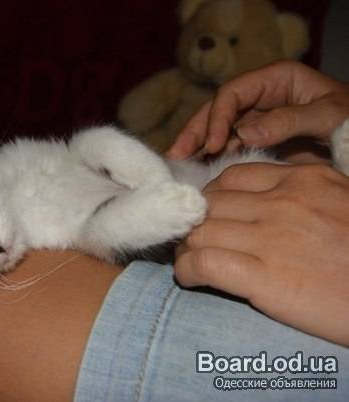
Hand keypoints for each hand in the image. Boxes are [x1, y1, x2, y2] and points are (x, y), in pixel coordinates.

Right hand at [167, 61, 348, 158]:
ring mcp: (257, 119)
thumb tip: (244, 133)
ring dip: (199, 147)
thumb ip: (288, 120)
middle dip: (195, 132)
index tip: (213, 144)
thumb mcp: (328, 114)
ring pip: (219, 130)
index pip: (233, 93)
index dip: (218, 118)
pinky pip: (230, 147)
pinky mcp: (258, 141)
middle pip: (217, 111)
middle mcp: (260, 97)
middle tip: (176, 155)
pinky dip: (214, 159)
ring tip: (181, 166)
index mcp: (275, 79)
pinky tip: (201, 172)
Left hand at [174, 163, 348, 345]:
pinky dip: (188, 270)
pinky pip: (202, 262)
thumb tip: (264, 199)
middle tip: (197, 242)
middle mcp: (284, 202)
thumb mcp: (342, 203)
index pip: (232, 178)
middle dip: (195, 223)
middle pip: (210, 203)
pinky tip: (193, 278)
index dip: (213, 200)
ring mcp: (272, 237)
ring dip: (187, 248)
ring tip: (193, 262)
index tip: (212, 218)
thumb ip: (303, 194)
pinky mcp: (264, 277)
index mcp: (304, 180)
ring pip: (199, 231)